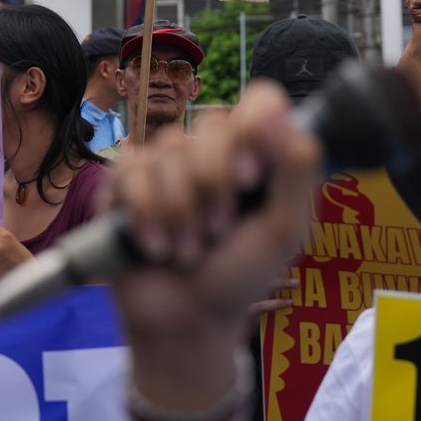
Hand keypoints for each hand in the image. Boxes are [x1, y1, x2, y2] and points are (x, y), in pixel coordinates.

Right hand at [109, 81, 318, 338]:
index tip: (251, 177)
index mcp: (256, 153)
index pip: (259, 100)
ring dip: (180, 212)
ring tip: (188, 251)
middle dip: (214, 186)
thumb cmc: (240, 275)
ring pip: (169, 150)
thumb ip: (295, 168)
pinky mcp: (125, 183)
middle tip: (219, 232)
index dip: (251, 128)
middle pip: (210, 125)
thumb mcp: (284, 229)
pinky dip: (145, 216)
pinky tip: (154, 247)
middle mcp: (212, 150)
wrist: (185, 320)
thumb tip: (279, 110)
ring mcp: (166, 164)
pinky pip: (130, 171)